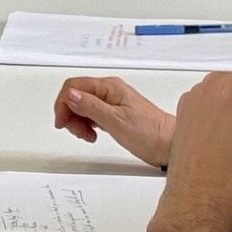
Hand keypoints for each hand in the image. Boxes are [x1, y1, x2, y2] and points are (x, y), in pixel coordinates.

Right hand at [53, 76, 175, 167]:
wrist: (169, 144)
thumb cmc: (148, 132)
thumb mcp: (116, 120)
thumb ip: (91, 107)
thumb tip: (70, 94)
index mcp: (109, 87)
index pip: (74, 86)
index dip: (63, 103)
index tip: (62, 122)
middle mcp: (108, 91)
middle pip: (76, 96)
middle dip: (70, 114)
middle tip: (78, 133)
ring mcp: (111, 102)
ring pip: (81, 106)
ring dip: (78, 122)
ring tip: (87, 137)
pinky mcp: (113, 114)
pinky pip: (91, 115)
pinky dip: (86, 125)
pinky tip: (92, 136)